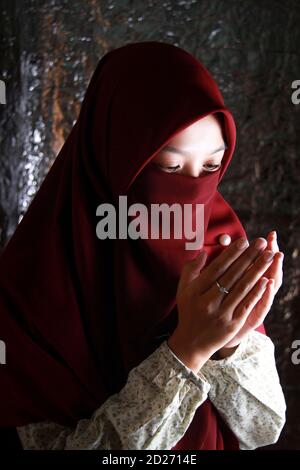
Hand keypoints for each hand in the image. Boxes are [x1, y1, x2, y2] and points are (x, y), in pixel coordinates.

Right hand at [168, 236, 276, 373]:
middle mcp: (208, 301)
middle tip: (262, 242)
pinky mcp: (232, 325)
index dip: (232, 253)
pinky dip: (257, 292)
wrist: (191, 343)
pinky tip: (266, 280)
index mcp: (195, 290)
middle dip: (249, 257)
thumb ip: (191, 269)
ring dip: (257, 270)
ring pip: (242, 288)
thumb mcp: (183, 289)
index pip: (217, 268)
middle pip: (232, 275)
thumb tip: (204, 252)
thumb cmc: (189, 310)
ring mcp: (221, 314)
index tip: (244, 240)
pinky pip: (246, 305)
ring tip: (269, 256)